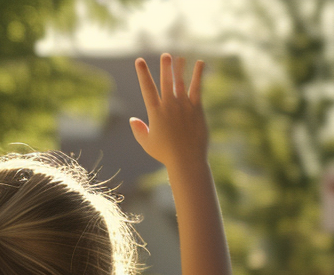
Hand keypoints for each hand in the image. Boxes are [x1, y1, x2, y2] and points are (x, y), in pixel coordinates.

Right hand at [130, 54, 207, 168]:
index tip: (139, 61)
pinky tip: (200, 63)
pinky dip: (198, 75)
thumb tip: (132, 119)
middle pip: (166, 81)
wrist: (186, 160)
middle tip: (165, 55)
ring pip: (181, 82)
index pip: (147, 88)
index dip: (143, 73)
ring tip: (179, 57)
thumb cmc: (166, 154)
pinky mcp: (197, 109)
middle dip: (165, 67)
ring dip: (180, 68)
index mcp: (155, 112)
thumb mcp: (147, 143)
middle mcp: (169, 105)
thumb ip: (139, 130)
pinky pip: (197, 88)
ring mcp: (184, 106)